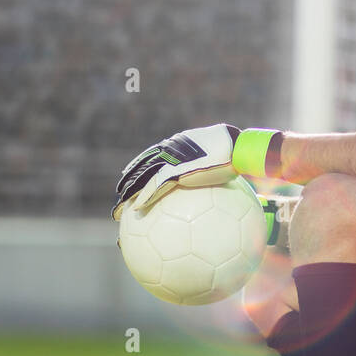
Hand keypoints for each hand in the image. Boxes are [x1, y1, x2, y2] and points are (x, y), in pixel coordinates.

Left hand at [111, 124, 239, 220]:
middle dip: (131, 179)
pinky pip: (154, 188)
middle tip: (121, 192)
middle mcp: (170, 150)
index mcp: (179, 145)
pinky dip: (144, 198)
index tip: (134, 174)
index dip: (143, 164)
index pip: (156, 155)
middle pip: (144, 165)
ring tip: (119, 207)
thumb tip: (222, 180)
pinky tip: (135, 210)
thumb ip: (214, 167)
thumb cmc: (234, 152)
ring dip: (129, 192)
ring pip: (142, 177)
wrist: (235, 146)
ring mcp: (171, 160)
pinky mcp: (175, 172)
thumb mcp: (220, 158)